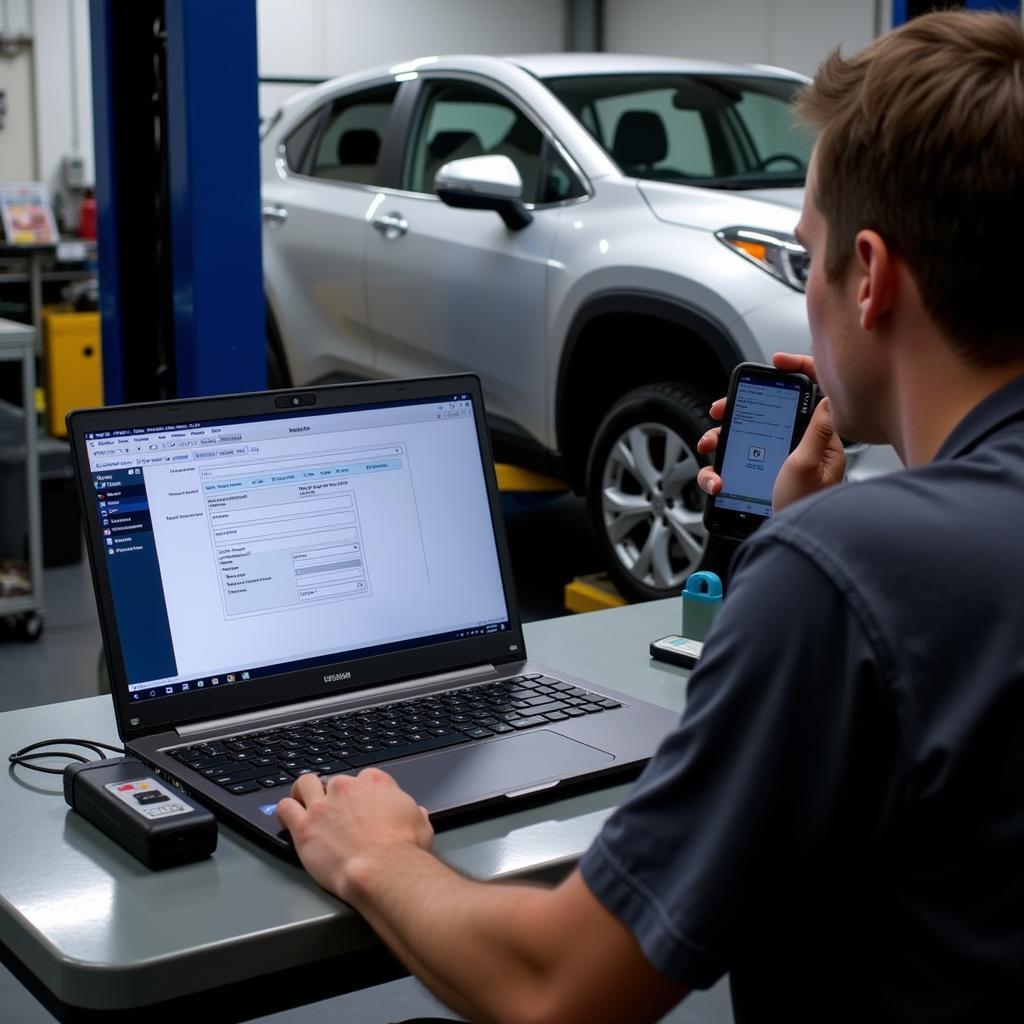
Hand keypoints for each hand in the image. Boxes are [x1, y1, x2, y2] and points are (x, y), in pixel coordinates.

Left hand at [276, 769, 433, 900]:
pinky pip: (285, 807)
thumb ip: (412, 813)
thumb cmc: (404, 850)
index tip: (361, 807)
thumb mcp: (420, 823)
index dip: (361, 794)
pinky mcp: (305, 826)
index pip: (363, 778)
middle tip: (335, 813)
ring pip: (304, 785)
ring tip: (302, 802)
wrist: (384, 870)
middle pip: (334, 782)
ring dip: (303, 792)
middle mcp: (347, 787)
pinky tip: (287, 818)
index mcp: (375, 782)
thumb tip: (415, 813)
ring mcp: (323, 805)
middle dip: (334, 796)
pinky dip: (285, 811)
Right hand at [696, 353, 844, 511]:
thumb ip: (817, 430)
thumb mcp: (808, 466)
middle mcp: (796, 449)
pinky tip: (716, 482)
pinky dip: (716, 472)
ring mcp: (773, 465)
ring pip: (741, 440)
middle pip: (765, 414)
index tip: (774, 363)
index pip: (811, 395)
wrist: (789, 545)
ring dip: (720, 442)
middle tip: (719, 411)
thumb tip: (829, 397)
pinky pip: (731, 466)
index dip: (797, 371)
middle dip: (737, 411)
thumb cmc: (804, 508)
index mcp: (817, 440)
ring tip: (710, 447)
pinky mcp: (756, 480)